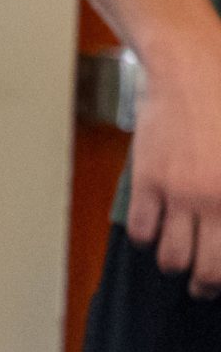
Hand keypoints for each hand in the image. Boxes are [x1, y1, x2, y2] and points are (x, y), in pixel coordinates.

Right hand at [127, 38, 220, 297]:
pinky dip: (146, 237)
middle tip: (205, 285)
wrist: (192, 66)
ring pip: (170, 256)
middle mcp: (211, 201)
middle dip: (206, 284)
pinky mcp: (147, 181)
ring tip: (179, 260)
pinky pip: (140, 230)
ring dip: (175, 263)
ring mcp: (177, 194)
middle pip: (206, 268)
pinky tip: (155, 229)